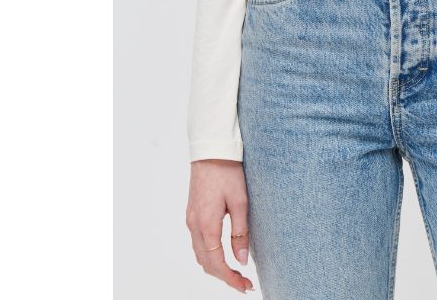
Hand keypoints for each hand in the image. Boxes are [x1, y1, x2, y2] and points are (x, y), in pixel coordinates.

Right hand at [186, 159, 255, 292]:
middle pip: (206, 263)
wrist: (210, 150)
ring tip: (236, 272)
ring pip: (201, 255)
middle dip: (225, 277)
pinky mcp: (192, 214)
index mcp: (206, 225)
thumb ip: (240, 232)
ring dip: (216, 267)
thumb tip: (241, 260)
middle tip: (244, 283)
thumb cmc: (227, 171)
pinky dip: (209, 255)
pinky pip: (198, 243)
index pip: (217, 263)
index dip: (231, 279)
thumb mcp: (240, 201)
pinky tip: (222, 254)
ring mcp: (191, 220)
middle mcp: (194, 226)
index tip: (245, 287)